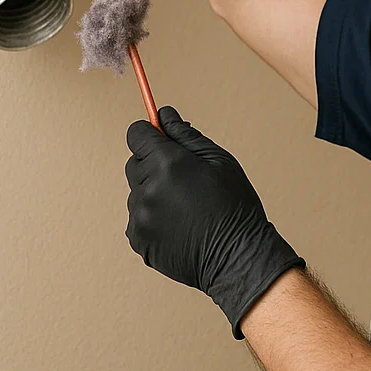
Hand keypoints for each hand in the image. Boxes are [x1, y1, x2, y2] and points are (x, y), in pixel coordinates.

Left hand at [125, 106, 305, 338]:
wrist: (236, 256)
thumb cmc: (234, 205)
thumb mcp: (218, 159)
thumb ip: (186, 135)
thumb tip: (164, 114)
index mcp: (167, 164)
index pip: (136, 135)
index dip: (149, 134)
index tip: (160, 139)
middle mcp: (147, 189)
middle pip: (134, 162)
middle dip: (153, 163)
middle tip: (183, 177)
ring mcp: (139, 217)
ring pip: (136, 191)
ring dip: (153, 191)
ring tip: (184, 204)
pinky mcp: (138, 239)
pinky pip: (137, 217)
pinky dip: (152, 216)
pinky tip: (178, 223)